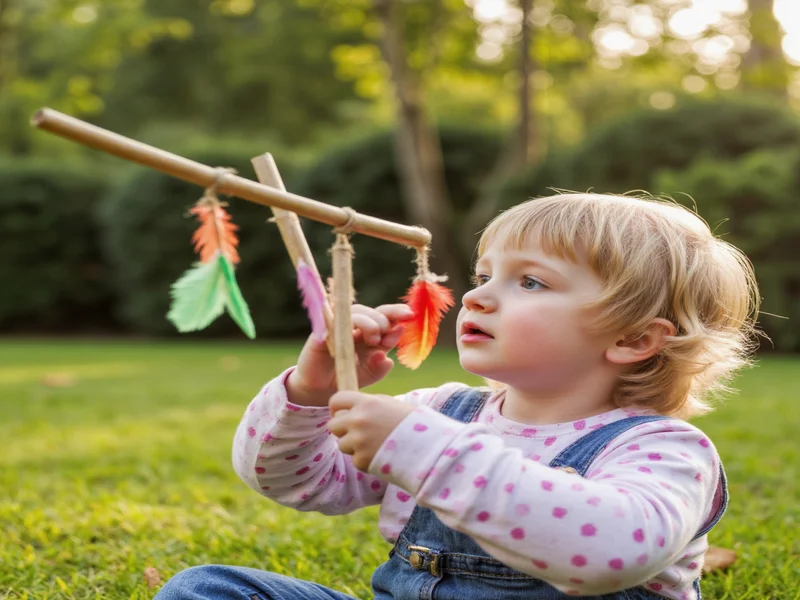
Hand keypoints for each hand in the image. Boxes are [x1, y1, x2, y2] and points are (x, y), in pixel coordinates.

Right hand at [287, 303, 413, 406]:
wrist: (321, 389)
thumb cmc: (348, 376)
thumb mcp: (370, 374)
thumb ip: (381, 366)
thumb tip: (388, 357)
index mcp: (371, 332)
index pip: (386, 316)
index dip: (397, 313)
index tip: (410, 316)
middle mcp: (356, 326)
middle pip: (372, 311)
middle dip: (384, 320)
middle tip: (385, 337)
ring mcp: (339, 326)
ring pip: (356, 312)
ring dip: (369, 322)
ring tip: (375, 339)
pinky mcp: (322, 332)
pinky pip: (333, 321)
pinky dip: (345, 324)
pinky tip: (354, 335)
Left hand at [328, 391, 415, 470]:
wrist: (429, 447)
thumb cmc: (413, 423)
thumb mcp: (390, 404)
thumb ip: (368, 405)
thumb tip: (351, 408)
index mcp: (366, 403)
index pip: (336, 400)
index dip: (338, 408)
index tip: (343, 414)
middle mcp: (359, 420)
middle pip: (333, 425)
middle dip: (343, 429)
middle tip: (359, 433)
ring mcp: (359, 441)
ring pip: (342, 444)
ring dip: (354, 446)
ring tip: (375, 445)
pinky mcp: (362, 460)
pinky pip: (354, 460)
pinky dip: (365, 460)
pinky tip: (381, 455)